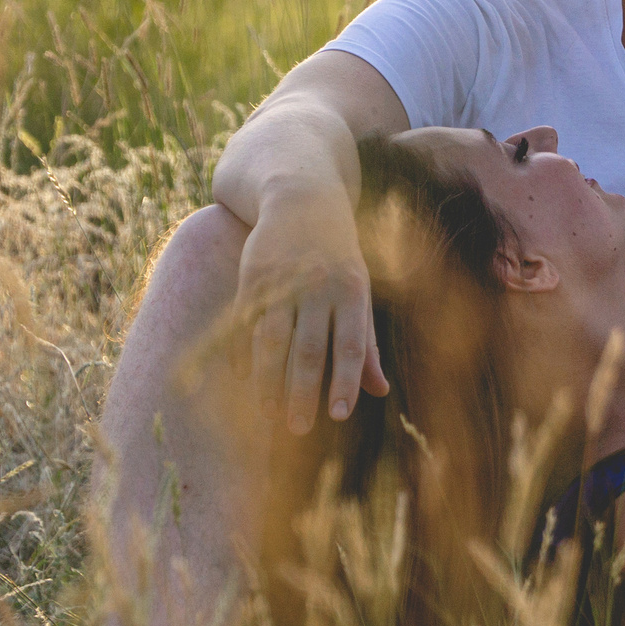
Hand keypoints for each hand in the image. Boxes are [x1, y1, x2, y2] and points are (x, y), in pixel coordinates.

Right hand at [234, 183, 388, 433]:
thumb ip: (367, 342)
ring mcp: (283, 280)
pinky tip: (244, 380)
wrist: (301, 196)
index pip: (351, 345)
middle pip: (308, 348)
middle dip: (302, 391)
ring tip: (268, 414)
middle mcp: (318, 286)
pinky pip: (246, 320)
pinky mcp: (252, 274)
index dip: (345, 380)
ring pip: (272, 339)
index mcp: (353, 291)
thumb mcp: (360, 291)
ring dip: (269, 380)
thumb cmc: (339, 255)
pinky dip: (243, 352)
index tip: (339, 415)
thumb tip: (381, 391)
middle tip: (297, 429)